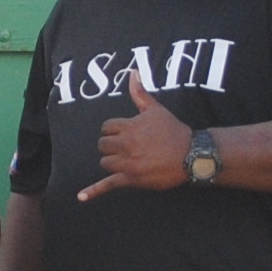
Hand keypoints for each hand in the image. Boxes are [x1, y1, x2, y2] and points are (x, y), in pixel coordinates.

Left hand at [77, 70, 193, 200]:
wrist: (191, 155)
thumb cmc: (174, 131)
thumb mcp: (156, 110)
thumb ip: (140, 93)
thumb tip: (132, 74)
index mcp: (130, 127)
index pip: (106, 128)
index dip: (113, 131)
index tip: (124, 134)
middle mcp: (126, 144)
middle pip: (102, 145)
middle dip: (110, 146)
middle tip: (125, 148)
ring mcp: (127, 162)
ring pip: (105, 161)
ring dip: (111, 161)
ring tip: (125, 161)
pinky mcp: (131, 178)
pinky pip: (108, 184)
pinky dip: (94, 191)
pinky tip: (81, 197)